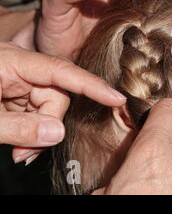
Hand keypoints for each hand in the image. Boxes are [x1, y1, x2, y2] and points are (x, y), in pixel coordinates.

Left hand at [0, 42, 125, 163]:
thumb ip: (19, 127)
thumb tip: (58, 133)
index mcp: (13, 61)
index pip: (62, 70)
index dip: (92, 85)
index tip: (116, 98)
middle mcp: (21, 68)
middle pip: (58, 94)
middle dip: (50, 124)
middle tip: (25, 152)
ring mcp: (19, 81)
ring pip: (51, 106)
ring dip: (40, 133)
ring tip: (19, 152)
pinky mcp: (17, 94)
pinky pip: (39, 112)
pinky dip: (34, 132)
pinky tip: (20, 145)